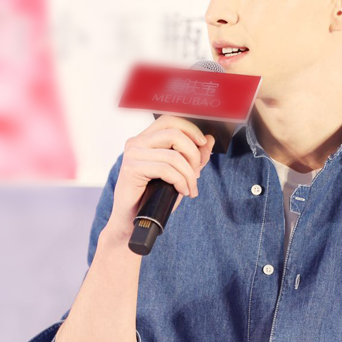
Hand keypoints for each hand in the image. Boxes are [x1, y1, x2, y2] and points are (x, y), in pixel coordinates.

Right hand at [106, 115, 215, 240]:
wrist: (133, 220)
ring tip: (190, 189)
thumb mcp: (179, 174)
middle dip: (193, 154)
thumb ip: (193, 157)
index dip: (190, 128)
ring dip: (189, 175)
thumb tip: (209, 140)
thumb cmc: (154, 197)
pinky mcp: (131, 169)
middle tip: (197, 174)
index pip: (170, 120)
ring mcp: (132, 154)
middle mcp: (136, 142)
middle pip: (174, 134)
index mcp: (145, 139)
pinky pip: (166, 170)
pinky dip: (180, 181)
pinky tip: (182, 191)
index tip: (203, 143)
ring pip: (173, 156)